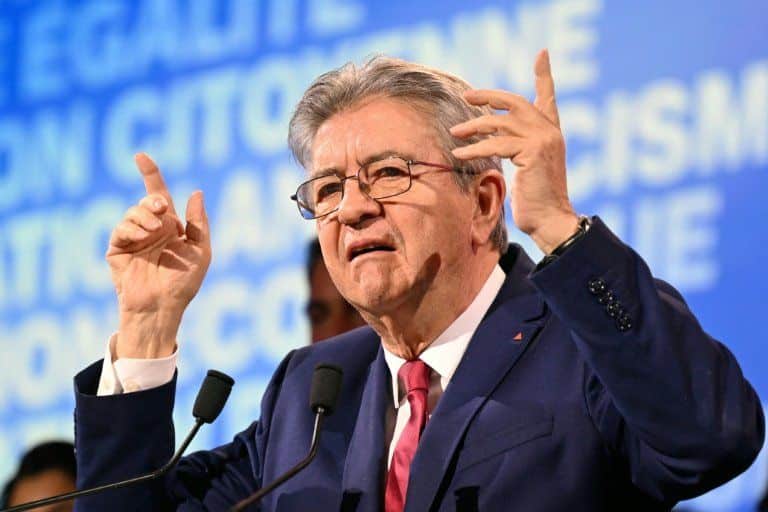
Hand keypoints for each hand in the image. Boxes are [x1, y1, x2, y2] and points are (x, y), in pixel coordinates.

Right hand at [106, 153, 210, 358]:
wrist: (163, 308)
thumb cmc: (184, 283)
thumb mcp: (201, 250)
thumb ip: (199, 222)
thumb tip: (196, 191)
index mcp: (170, 226)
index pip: (158, 194)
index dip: (150, 174)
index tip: (140, 156)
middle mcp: (150, 229)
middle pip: (146, 200)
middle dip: (152, 198)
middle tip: (160, 208)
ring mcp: (133, 239)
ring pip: (132, 212)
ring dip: (143, 216)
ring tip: (154, 230)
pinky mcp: (118, 251)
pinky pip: (120, 230)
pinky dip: (131, 228)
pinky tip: (142, 236)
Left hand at [450, 49, 578, 253]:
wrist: (549, 220)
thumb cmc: (534, 199)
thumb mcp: (526, 166)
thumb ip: (517, 146)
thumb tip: (492, 136)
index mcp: (551, 132)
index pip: (548, 96)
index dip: (544, 74)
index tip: (542, 53)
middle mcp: (549, 131)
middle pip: (514, 102)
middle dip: (488, 96)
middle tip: (467, 97)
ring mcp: (543, 139)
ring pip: (500, 123)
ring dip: (473, 127)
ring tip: (455, 133)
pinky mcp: (533, 151)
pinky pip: (496, 144)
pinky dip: (474, 148)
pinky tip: (459, 154)